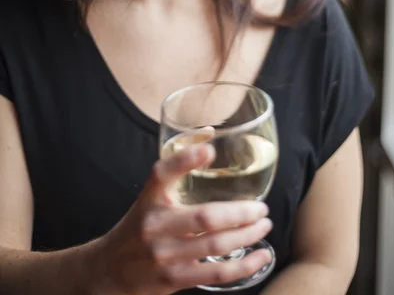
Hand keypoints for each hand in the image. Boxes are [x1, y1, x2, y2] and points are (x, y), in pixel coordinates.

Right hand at [89, 143, 272, 294]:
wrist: (109, 269)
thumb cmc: (139, 225)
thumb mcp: (151, 195)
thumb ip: (177, 168)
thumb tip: (209, 135)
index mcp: (149, 198)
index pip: (161, 174)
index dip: (185, 160)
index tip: (209, 150)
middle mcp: (154, 224)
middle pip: (204, 217)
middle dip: (240, 212)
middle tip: (261, 207)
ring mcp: (164, 255)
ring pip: (215, 245)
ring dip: (247, 235)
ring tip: (264, 225)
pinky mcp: (173, 279)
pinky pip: (215, 273)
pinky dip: (243, 265)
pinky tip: (261, 256)